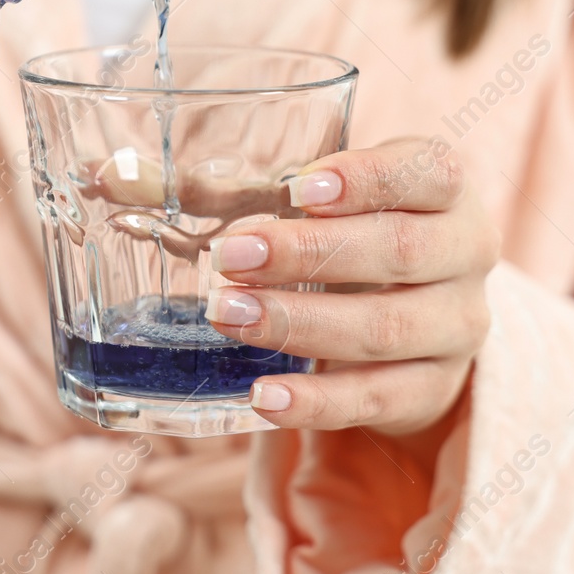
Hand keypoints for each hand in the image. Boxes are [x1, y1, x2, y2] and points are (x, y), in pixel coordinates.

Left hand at [205, 138, 498, 440]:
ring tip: (227, 315)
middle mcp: (466, 253)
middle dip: (311, 254)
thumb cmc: (345, 236)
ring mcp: (456, 327)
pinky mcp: (433, 389)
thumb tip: (107, 175)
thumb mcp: (300, 205)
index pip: (427, 172)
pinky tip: (262, 394)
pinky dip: (318, 401)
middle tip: (232, 256)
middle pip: (401, 251)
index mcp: (445, 187)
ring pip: (386, 328)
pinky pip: (377, 400)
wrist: (412, 318)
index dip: (368, 178)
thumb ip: (217, 190)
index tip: (300, 188)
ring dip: (301, 324)